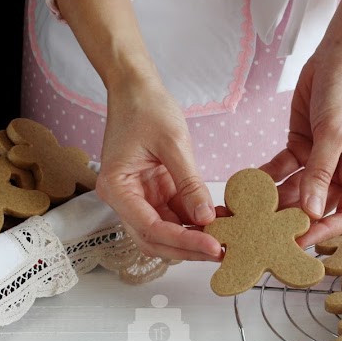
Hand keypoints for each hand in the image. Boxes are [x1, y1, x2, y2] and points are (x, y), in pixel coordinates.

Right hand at [95, 78, 221, 261]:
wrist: (136, 88)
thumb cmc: (146, 108)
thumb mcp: (173, 144)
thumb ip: (190, 183)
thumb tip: (206, 218)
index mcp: (117, 188)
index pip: (150, 228)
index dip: (183, 241)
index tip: (212, 246)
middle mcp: (124, 198)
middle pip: (155, 239)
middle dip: (188, 249)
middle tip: (221, 252)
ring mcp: (139, 197)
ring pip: (165, 232)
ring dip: (193, 237)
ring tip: (225, 238)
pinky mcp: (155, 192)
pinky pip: (174, 215)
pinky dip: (194, 221)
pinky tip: (218, 220)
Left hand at [261, 52, 341, 248]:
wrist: (338, 55)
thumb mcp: (334, 132)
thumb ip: (320, 173)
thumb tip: (312, 211)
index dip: (325, 231)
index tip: (299, 242)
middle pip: (318, 207)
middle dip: (291, 220)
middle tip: (264, 235)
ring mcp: (321, 162)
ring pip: (296, 192)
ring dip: (273, 202)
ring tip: (248, 216)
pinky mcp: (301, 149)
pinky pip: (282, 171)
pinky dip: (266, 178)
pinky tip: (246, 187)